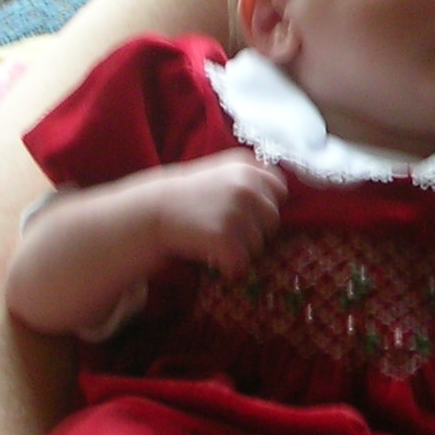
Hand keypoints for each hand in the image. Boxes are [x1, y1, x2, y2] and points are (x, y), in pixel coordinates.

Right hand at [149, 152, 287, 273]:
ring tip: (214, 241)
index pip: (279, 188)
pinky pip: (241, 262)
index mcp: (247, 166)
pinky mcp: (226, 237)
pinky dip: (230, 267)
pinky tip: (214, 259)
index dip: (266, 204)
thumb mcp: (220, 173)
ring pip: (258, 244)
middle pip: (272, 220)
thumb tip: (282, 193)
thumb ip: (249, 178)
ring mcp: (237, 211)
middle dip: (255, 230)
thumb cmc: (187, 196)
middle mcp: (246, 186)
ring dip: (240, 249)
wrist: (152, 211)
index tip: (250, 213)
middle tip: (228, 231)